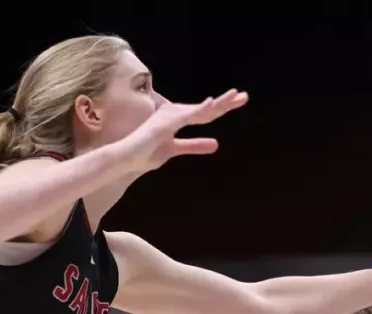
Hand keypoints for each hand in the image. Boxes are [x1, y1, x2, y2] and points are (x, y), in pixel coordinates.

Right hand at [116, 89, 248, 172]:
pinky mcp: (163, 125)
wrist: (126, 159)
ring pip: (199, 110)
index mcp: (179, 118)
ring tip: (234, 95)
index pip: (206, 112)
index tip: (240, 99)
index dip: (223, 106)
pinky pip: (184, 117)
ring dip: (217, 103)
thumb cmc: (147, 152)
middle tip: (244, 96)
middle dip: (226, 102)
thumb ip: (195, 145)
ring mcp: (169, 118)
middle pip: (206, 108)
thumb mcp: (177, 149)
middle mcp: (175, 114)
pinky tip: (211, 104)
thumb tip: (216, 144)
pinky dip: (198, 110)